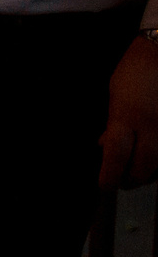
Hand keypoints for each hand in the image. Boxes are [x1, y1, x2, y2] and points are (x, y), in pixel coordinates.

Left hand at [97, 34, 157, 189]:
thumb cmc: (134, 71)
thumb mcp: (115, 96)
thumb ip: (112, 124)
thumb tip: (105, 146)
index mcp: (127, 116)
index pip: (116, 155)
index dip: (109, 175)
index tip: (103, 185)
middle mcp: (151, 126)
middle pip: (142, 169)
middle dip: (129, 180)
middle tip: (120, 180)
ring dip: (146, 174)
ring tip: (134, 170)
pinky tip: (152, 159)